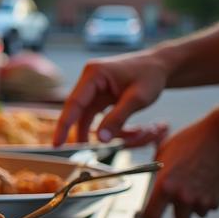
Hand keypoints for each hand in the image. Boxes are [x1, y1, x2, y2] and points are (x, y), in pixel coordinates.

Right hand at [53, 50, 169, 145]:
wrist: (161, 65)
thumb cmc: (151, 76)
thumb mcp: (137, 99)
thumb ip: (117, 118)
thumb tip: (99, 139)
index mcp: (94, 74)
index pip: (74, 103)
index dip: (64, 125)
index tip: (56, 144)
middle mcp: (90, 79)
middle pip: (77, 110)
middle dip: (79, 131)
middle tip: (75, 152)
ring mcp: (94, 87)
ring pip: (86, 115)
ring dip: (94, 130)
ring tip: (103, 146)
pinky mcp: (101, 94)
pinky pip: (96, 114)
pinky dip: (104, 126)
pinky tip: (117, 135)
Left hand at [143, 107, 218, 217]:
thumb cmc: (190, 141)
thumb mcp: (163, 153)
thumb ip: (155, 173)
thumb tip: (150, 185)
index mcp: (164, 185)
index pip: (152, 216)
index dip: (150, 217)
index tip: (151, 214)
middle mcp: (182, 196)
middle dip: (178, 213)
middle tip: (177, 201)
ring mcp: (201, 199)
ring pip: (196, 215)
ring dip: (194, 206)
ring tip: (194, 188)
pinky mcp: (216, 198)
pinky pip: (209, 207)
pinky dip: (207, 200)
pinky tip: (205, 184)